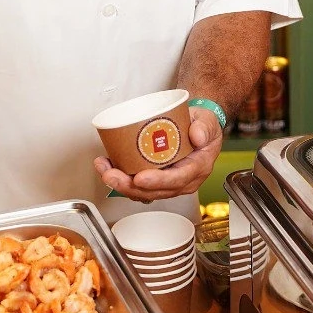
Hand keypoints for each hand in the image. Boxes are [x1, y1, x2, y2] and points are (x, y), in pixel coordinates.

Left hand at [94, 107, 221, 202]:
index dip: (158, 182)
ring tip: (104, 169)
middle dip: (130, 186)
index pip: (177, 180)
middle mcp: (182, 180)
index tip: (140, 178)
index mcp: (197, 169)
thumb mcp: (208, 122)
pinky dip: (121, 179)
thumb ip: (204, 127)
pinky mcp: (156, 179)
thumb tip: (197, 135)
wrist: (198, 128)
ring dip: (121, 183)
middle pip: (155, 191)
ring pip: (143, 191)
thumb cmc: (202, 126)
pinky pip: (138, 185)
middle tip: (111, 175)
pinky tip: (107, 167)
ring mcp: (168, 182)